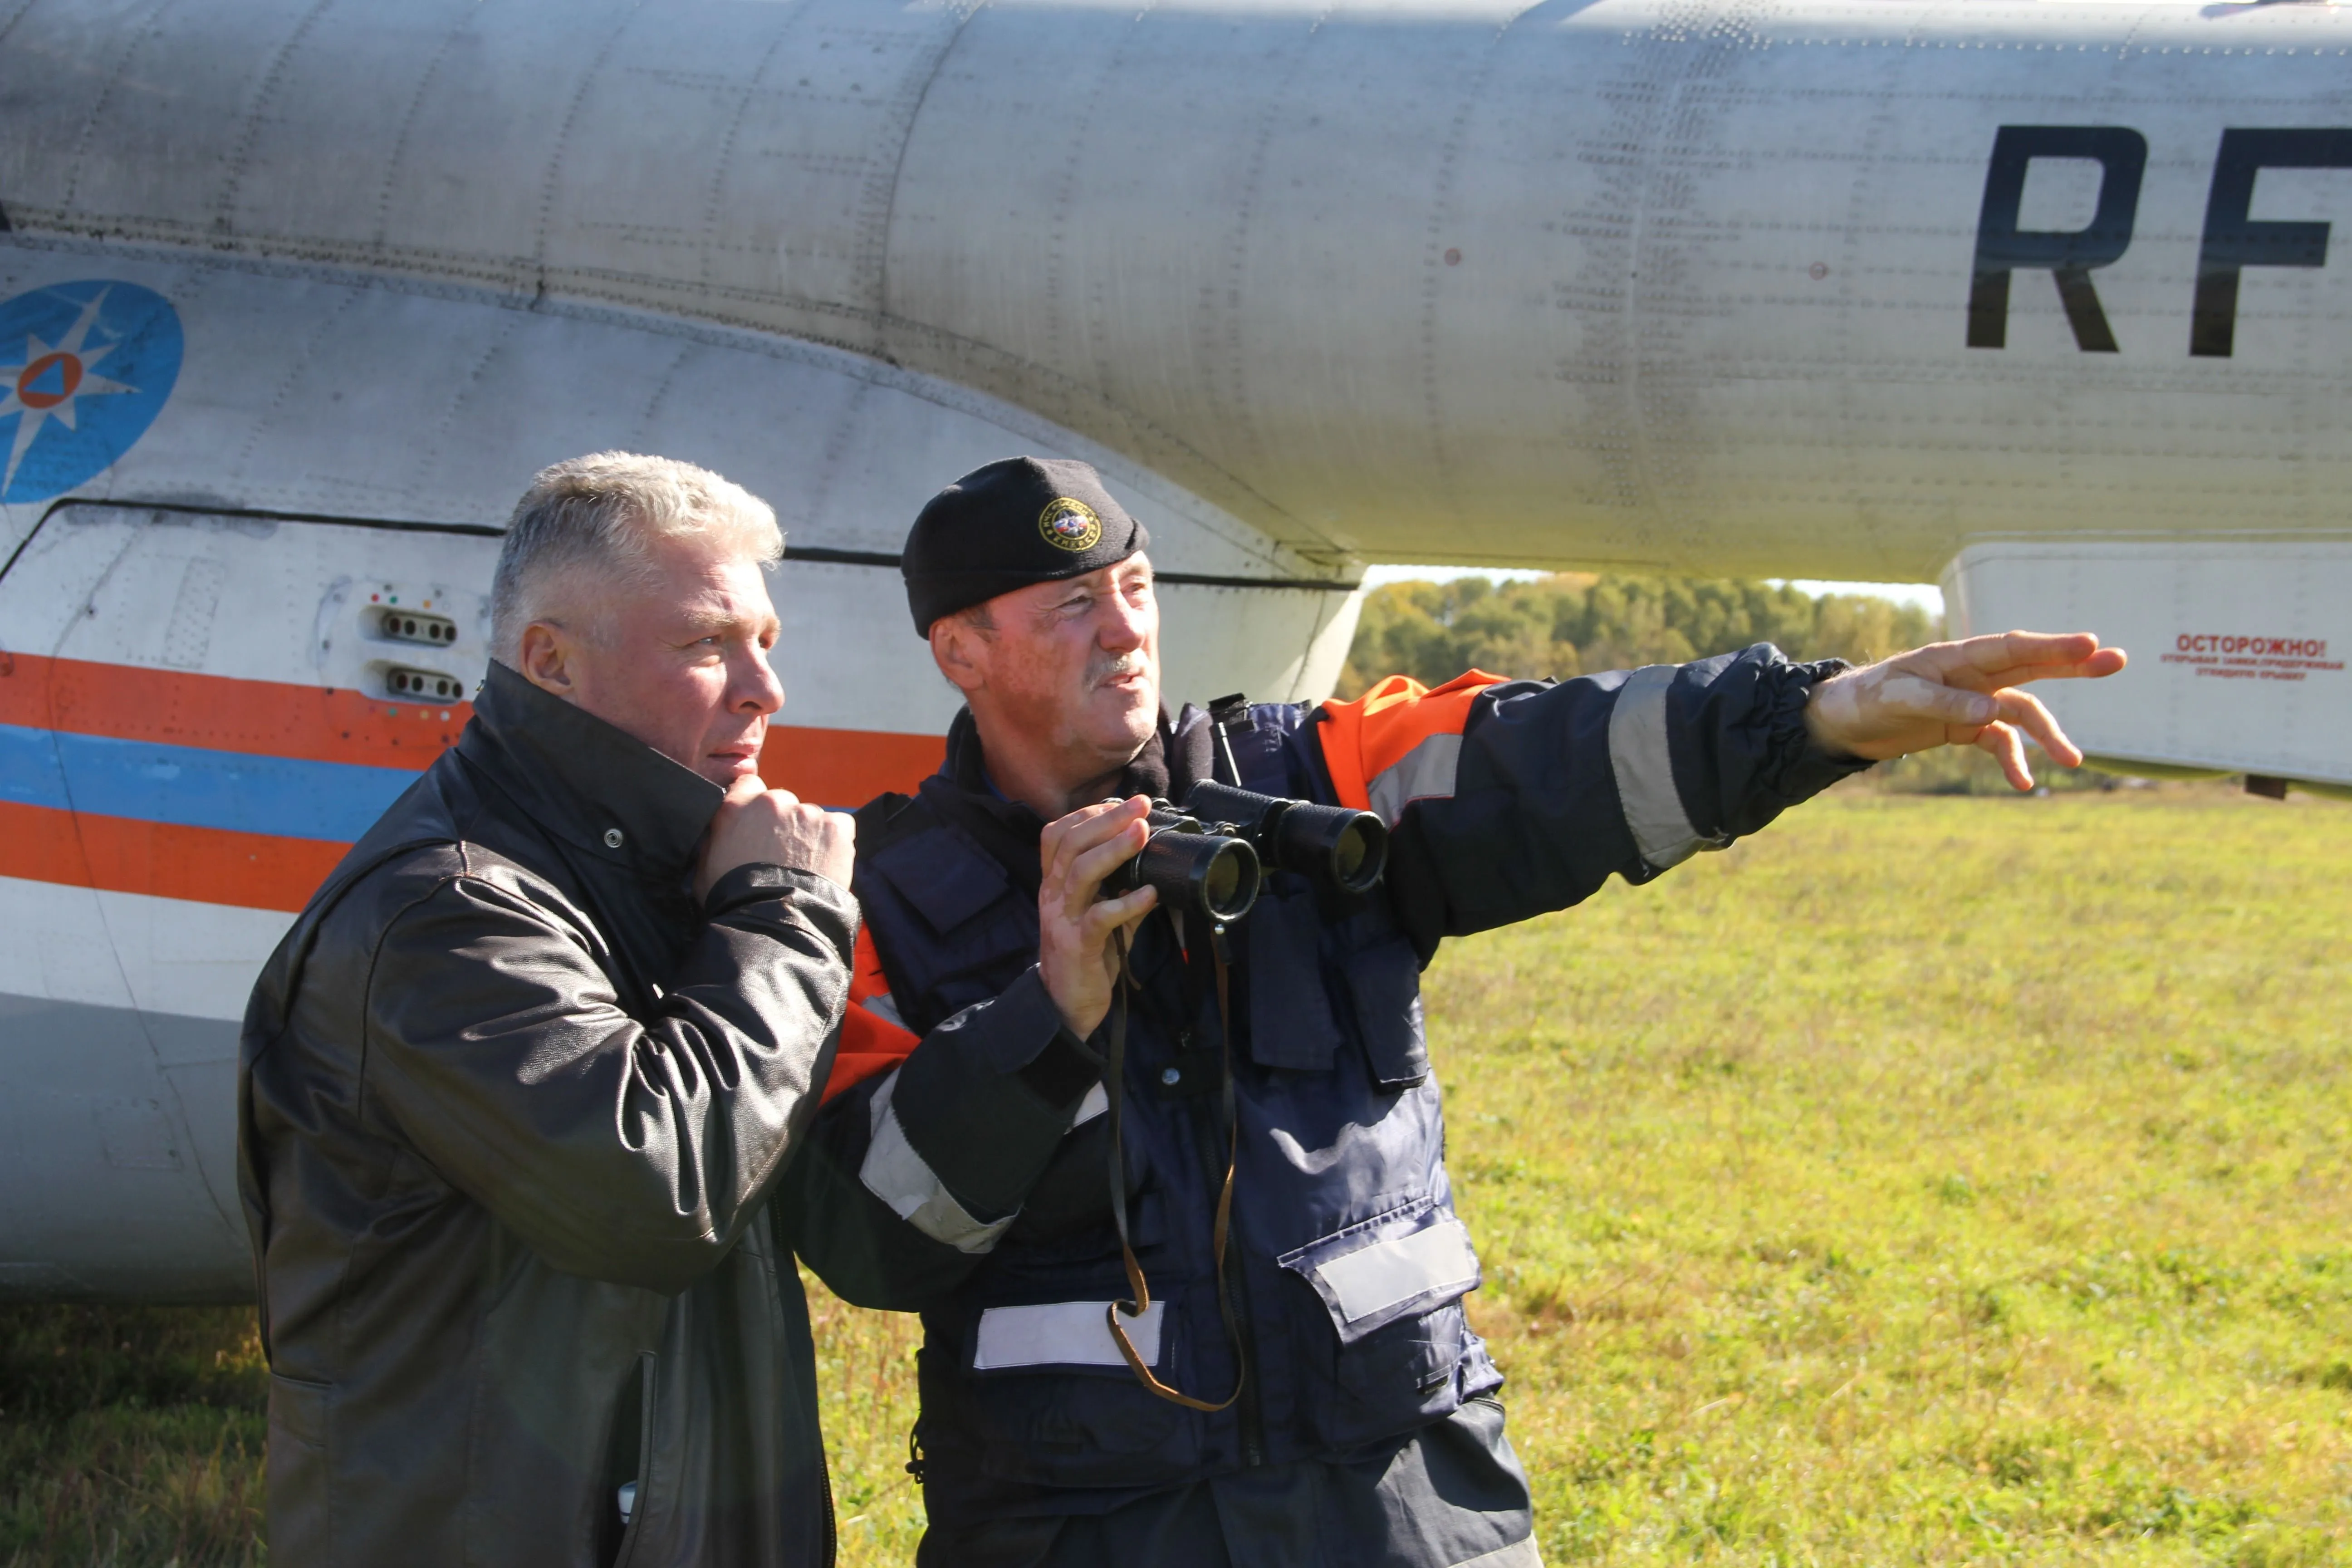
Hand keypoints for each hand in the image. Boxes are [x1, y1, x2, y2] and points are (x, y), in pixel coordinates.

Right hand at [696, 775, 855, 900]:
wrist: (771, 922)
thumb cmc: (733, 900)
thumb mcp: (705, 868)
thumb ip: (714, 839)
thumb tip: (719, 832)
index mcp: (737, 806)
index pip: (748, 785)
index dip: (753, 806)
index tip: (757, 825)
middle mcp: (773, 801)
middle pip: (781, 803)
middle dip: (781, 823)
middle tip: (780, 855)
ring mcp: (807, 813)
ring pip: (810, 817)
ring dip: (807, 835)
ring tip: (803, 868)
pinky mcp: (835, 828)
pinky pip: (839, 827)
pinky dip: (835, 842)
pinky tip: (824, 866)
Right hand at [1038, 796, 1157, 1037]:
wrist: (1064, 1006)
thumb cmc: (1085, 956)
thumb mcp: (1102, 917)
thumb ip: (1123, 891)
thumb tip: (1156, 868)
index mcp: (1054, 884)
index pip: (1057, 834)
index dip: (1087, 813)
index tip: (1122, 803)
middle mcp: (1053, 895)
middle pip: (1072, 843)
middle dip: (1108, 819)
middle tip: (1141, 806)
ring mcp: (1062, 918)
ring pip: (1081, 872)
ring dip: (1115, 849)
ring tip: (1144, 833)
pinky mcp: (1078, 945)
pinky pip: (1100, 917)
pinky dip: (1127, 903)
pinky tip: (1150, 894)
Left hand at [1805, 630, 2127, 789]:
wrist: (1841, 722)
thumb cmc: (1867, 699)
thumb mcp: (1900, 700)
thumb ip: (1945, 705)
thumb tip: (1992, 712)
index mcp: (1957, 658)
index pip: (2012, 647)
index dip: (2051, 646)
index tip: (2089, 644)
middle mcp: (1972, 675)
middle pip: (2032, 667)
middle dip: (2073, 666)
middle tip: (2118, 661)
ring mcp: (1972, 701)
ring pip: (2022, 712)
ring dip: (2048, 735)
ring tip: (2074, 762)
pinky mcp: (1965, 728)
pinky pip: (2000, 742)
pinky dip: (2013, 761)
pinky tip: (2023, 785)